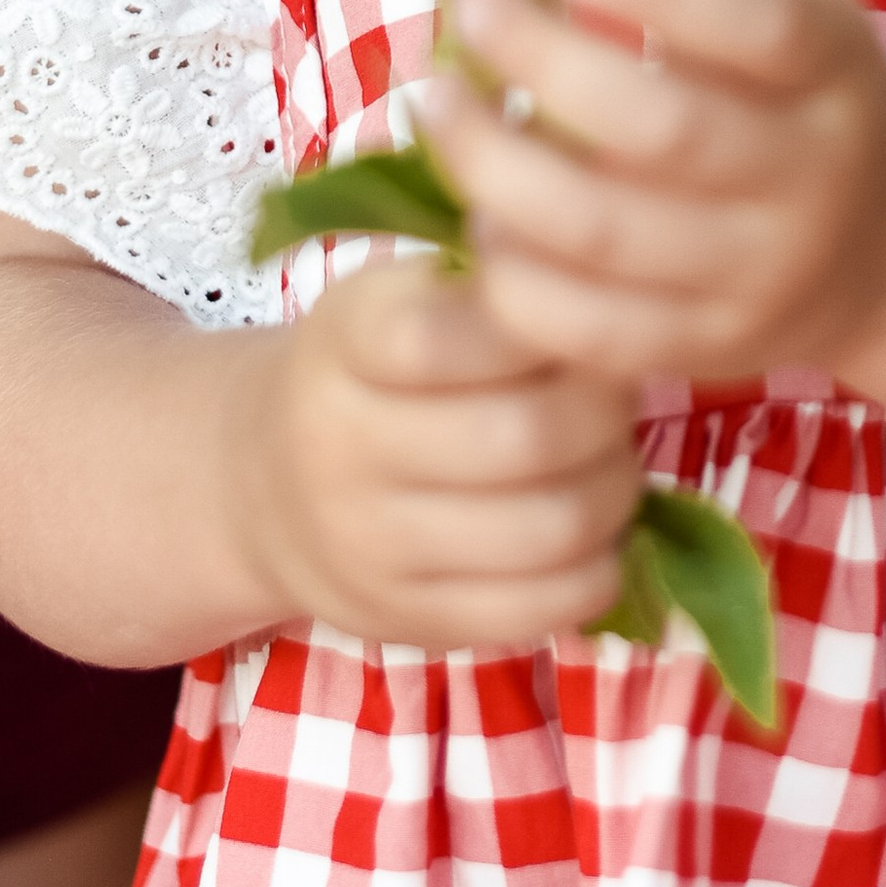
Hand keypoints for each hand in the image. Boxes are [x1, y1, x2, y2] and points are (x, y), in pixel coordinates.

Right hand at [225, 254, 643, 651]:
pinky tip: (595, 533)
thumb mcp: (398, 296)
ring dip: (614, 490)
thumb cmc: (370, 370)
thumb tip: (596, 264)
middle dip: (607, 412)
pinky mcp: (412, 622)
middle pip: (527, 437)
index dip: (547, 324)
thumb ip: (488, 281)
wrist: (265, 488)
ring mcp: (373, 547)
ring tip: (612, 460)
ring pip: (548, 528)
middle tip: (620, 394)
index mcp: (346, 342)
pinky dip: (599, 568)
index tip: (582, 313)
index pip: (455, 334)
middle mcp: (344, 448)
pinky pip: (542, 608)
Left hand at [427, 0, 885, 383]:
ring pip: (607, 235)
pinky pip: (586, 329)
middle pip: (665, 128)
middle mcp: (809, 177)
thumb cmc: (794, 76)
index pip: (759, 25)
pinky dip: (511, 273)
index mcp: (834, 67)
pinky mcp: (705, 350)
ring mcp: (757, 275)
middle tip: (469, 3)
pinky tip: (478, 212)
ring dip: (494, 165)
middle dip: (540, 60)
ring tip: (440, 102)